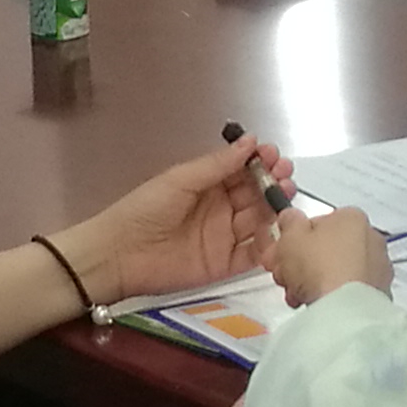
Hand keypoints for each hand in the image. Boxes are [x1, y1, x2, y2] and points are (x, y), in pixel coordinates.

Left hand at [58, 143, 274, 304]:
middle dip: (273, 183)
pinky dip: (269, 246)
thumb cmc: (145, 210)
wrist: (119, 254)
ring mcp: (225, 238)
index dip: (260, 162)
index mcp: (208, 185)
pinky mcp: (225, 265)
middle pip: (256, 196)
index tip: (274, 155)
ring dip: (275, 210)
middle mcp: (221, 210)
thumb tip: (251, 141)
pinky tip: (279, 233)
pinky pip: (253, 255)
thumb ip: (217, 164)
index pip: (242, 171)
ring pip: (259, 222)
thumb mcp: (181, 180)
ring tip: (286, 197)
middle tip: (285, 176)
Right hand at [268, 198, 390, 307]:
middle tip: (284, 274)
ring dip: (313, 281)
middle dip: (302, 262)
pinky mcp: (378, 294)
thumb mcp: (291, 236)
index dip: (294, 238)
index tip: (282, 251)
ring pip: (337, 271)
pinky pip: (348, 291)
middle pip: (327, 248)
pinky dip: (332, 296)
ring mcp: (377, 268)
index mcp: (352, 217)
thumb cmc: (320, 268)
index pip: (318, 222)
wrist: (343, 309)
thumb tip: (291, 218)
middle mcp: (371, 239)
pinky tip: (314, 304)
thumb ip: (289, 222)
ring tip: (296, 294)